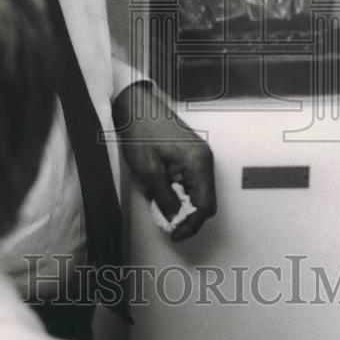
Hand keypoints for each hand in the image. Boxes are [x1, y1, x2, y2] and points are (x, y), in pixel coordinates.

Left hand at [112, 82, 215, 241]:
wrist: (135, 106)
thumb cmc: (140, 132)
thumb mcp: (149, 170)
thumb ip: (165, 198)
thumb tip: (175, 219)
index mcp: (198, 162)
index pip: (205, 205)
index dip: (191, 224)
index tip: (175, 234)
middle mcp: (204, 159)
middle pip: (205, 200)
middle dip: (187, 216)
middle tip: (167, 224)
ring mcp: (199, 155)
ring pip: (198, 192)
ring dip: (182, 203)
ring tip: (160, 206)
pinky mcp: (191, 154)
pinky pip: (191, 180)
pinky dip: (179, 191)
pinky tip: (161, 191)